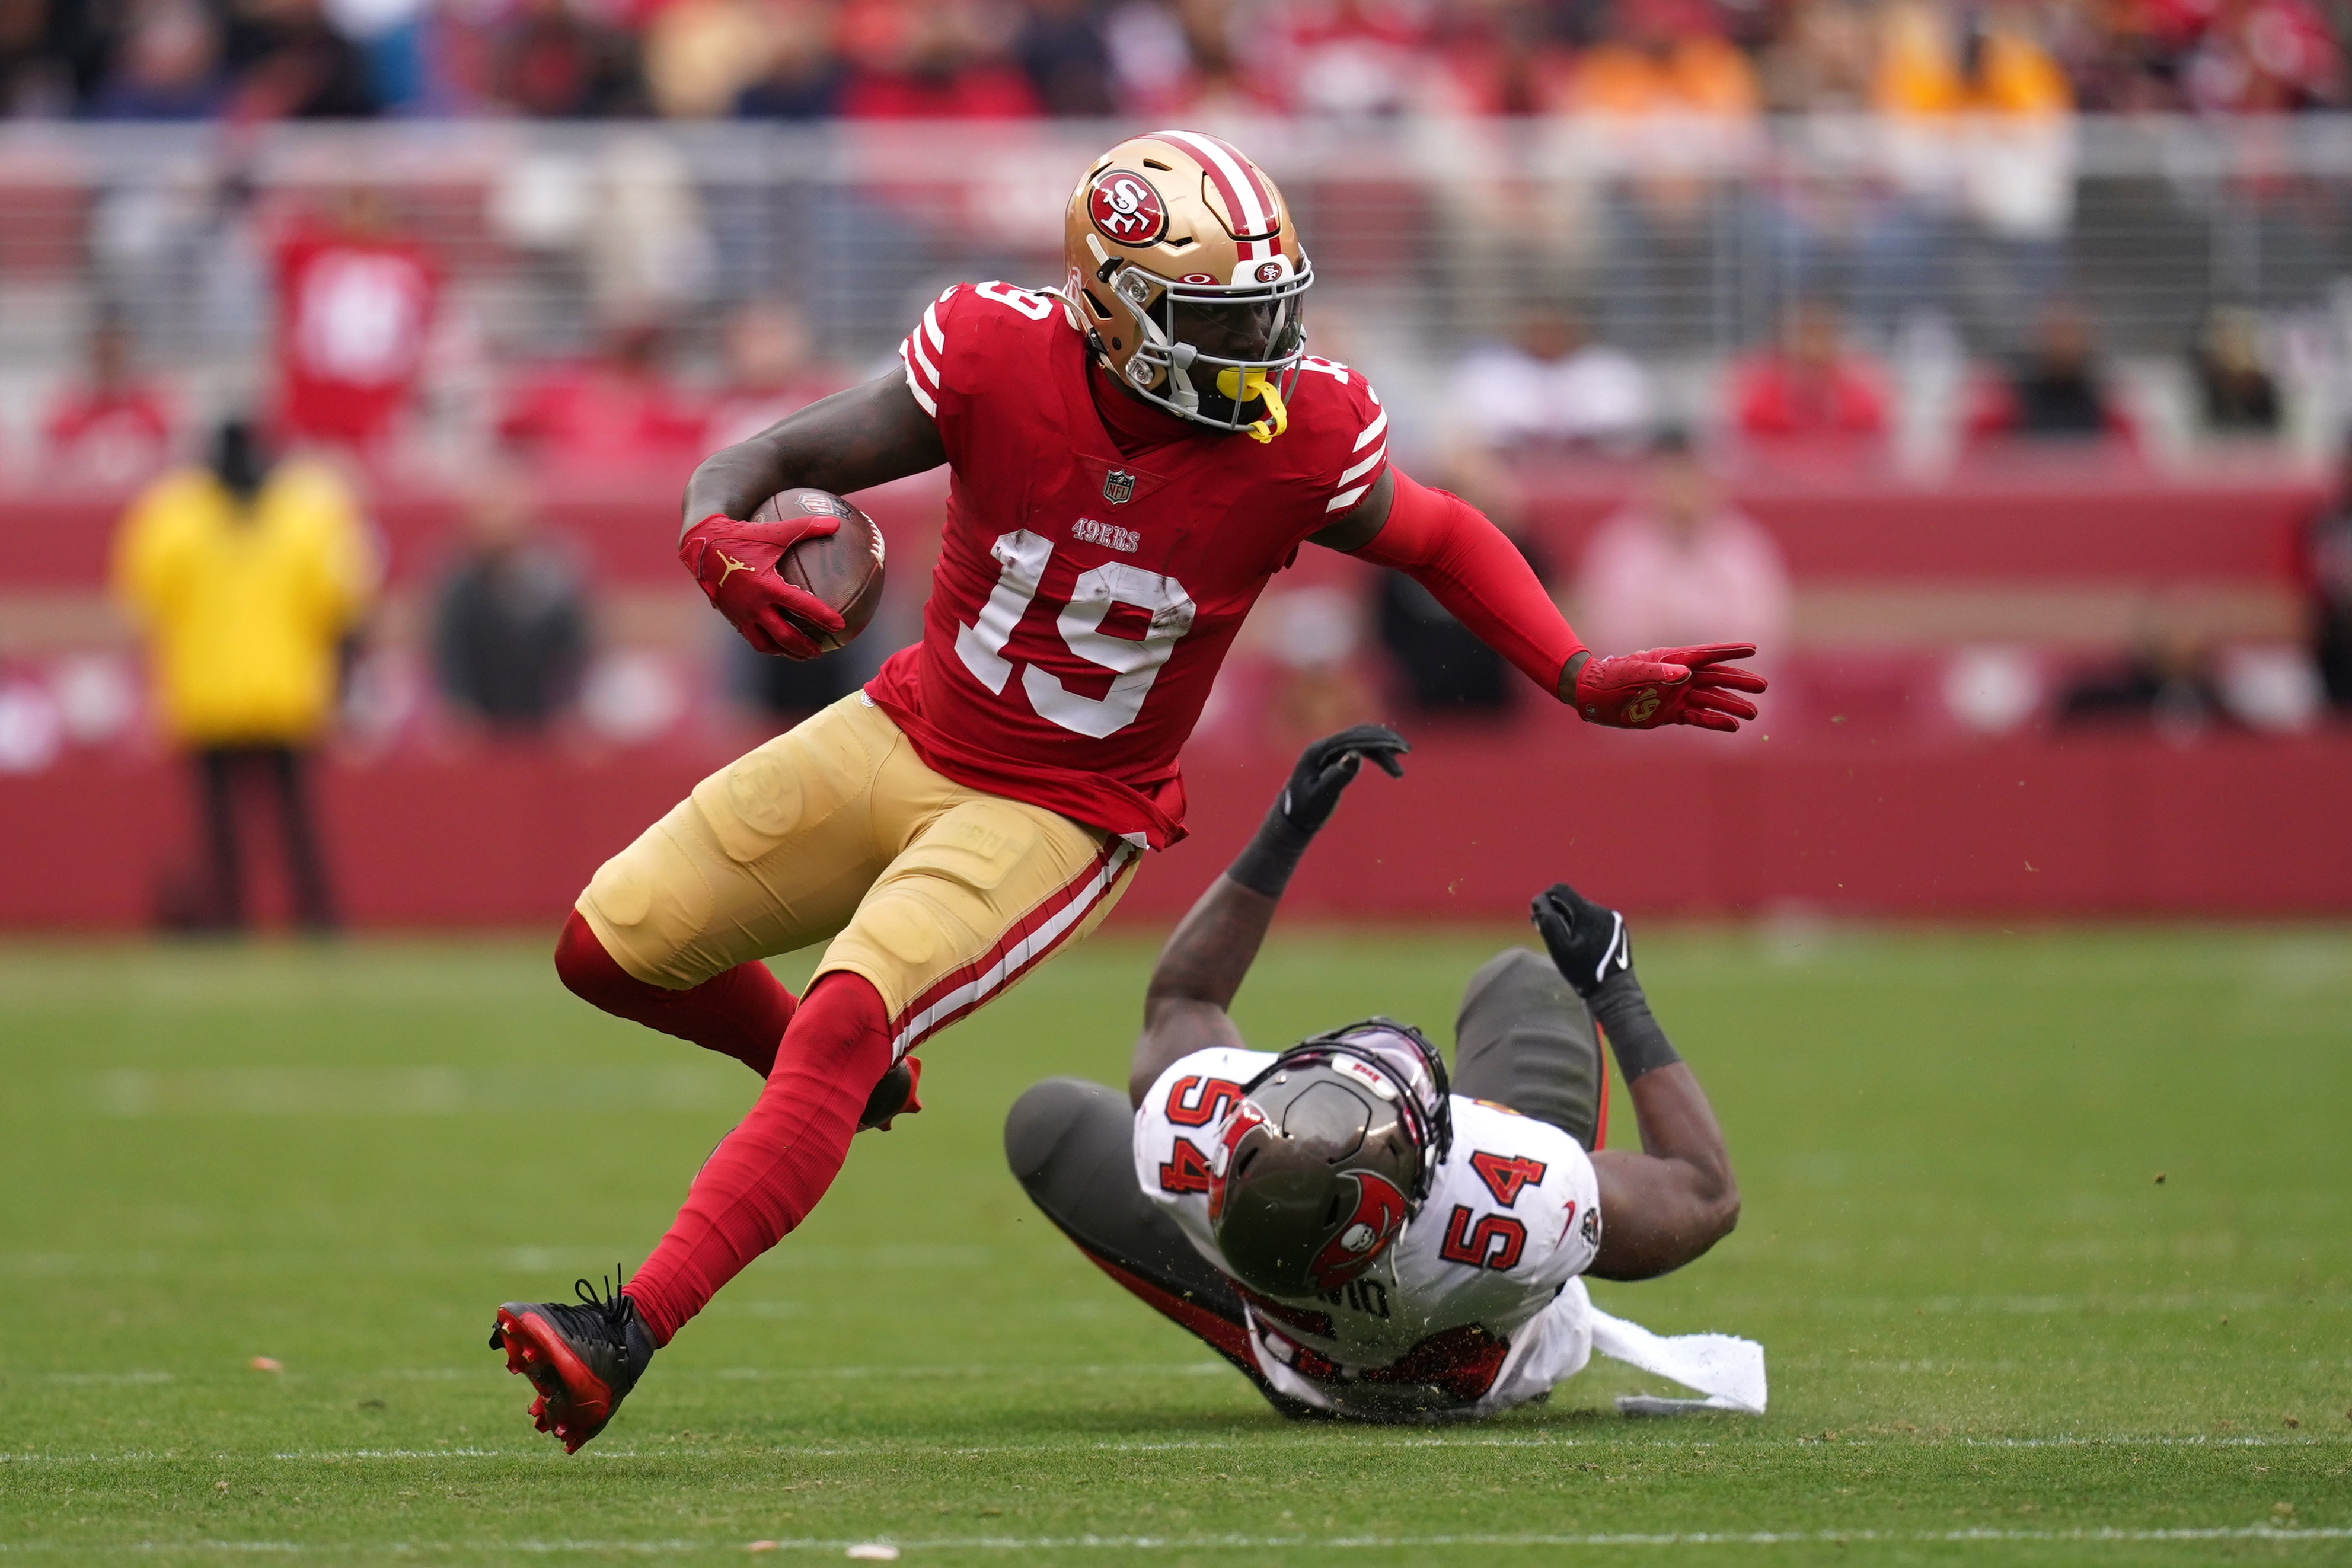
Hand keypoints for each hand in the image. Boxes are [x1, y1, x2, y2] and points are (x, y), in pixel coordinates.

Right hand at [678, 511, 849, 659]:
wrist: (701, 543)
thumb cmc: (741, 536)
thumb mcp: (774, 531)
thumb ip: (806, 527)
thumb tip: (835, 523)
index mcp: (767, 586)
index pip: (801, 606)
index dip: (822, 617)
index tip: (840, 626)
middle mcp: (753, 605)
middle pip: (784, 636)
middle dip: (804, 647)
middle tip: (821, 651)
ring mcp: (740, 614)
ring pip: (764, 644)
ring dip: (784, 652)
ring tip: (799, 655)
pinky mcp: (730, 615)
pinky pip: (750, 636)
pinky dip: (766, 642)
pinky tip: (775, 642)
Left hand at [1274, 724, 1408, 835]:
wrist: (1292, 818)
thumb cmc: (1305, 810)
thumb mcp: (1321, 796)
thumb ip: (1338, 776)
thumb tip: (1356, 755)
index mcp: (1318, 751)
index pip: (1352, 738)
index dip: (1377, 740)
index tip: (1399, 748)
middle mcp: (1324, 746)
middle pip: (1358, 735)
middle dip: (1384, 741)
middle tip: (1406, 750)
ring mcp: (1329, 751)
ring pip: (1360, 741)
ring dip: (1382, 749)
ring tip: (1401, 763)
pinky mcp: (1335, 758)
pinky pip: (1358, 748)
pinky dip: (1375, 752)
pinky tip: (1388, 758)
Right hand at [1530, 881, 1630, 999]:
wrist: (1614, 990)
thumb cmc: (1583, 972)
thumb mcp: (1559, 948)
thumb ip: (1547, 922)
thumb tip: (1538, 901)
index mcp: (1588, 913)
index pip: (1560, 889)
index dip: (1544, 897)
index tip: (1536, 911)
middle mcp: (1603, 911)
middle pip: (1571, 900)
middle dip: (1555, 909)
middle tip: (1541, 925)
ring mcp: (1613, 919)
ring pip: (1583, 909)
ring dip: (1569, 918)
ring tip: (1560, 937)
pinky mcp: (1618, 928)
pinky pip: (1594, 919)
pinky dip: (1582, 925)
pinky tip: (1578, 943)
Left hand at [1571, 644, 1766, 732]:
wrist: (1594, 696)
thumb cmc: (1612, 678)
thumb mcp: (1634, 672)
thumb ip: (1658, 671)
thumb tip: (1683, 674)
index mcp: (1674, 660)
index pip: (1708, 654)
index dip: (1731, 651)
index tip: (1754, 648)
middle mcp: (1680, 677)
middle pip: (1716, 678)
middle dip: (1739, 682)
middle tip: (1763, 686)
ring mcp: (1677, 696)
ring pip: (1711, 700)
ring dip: (1731, 705)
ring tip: (1753, 713)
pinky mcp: (1671, 713)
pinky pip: (1698, 717)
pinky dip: (1714, 721)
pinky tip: (1733, 726)